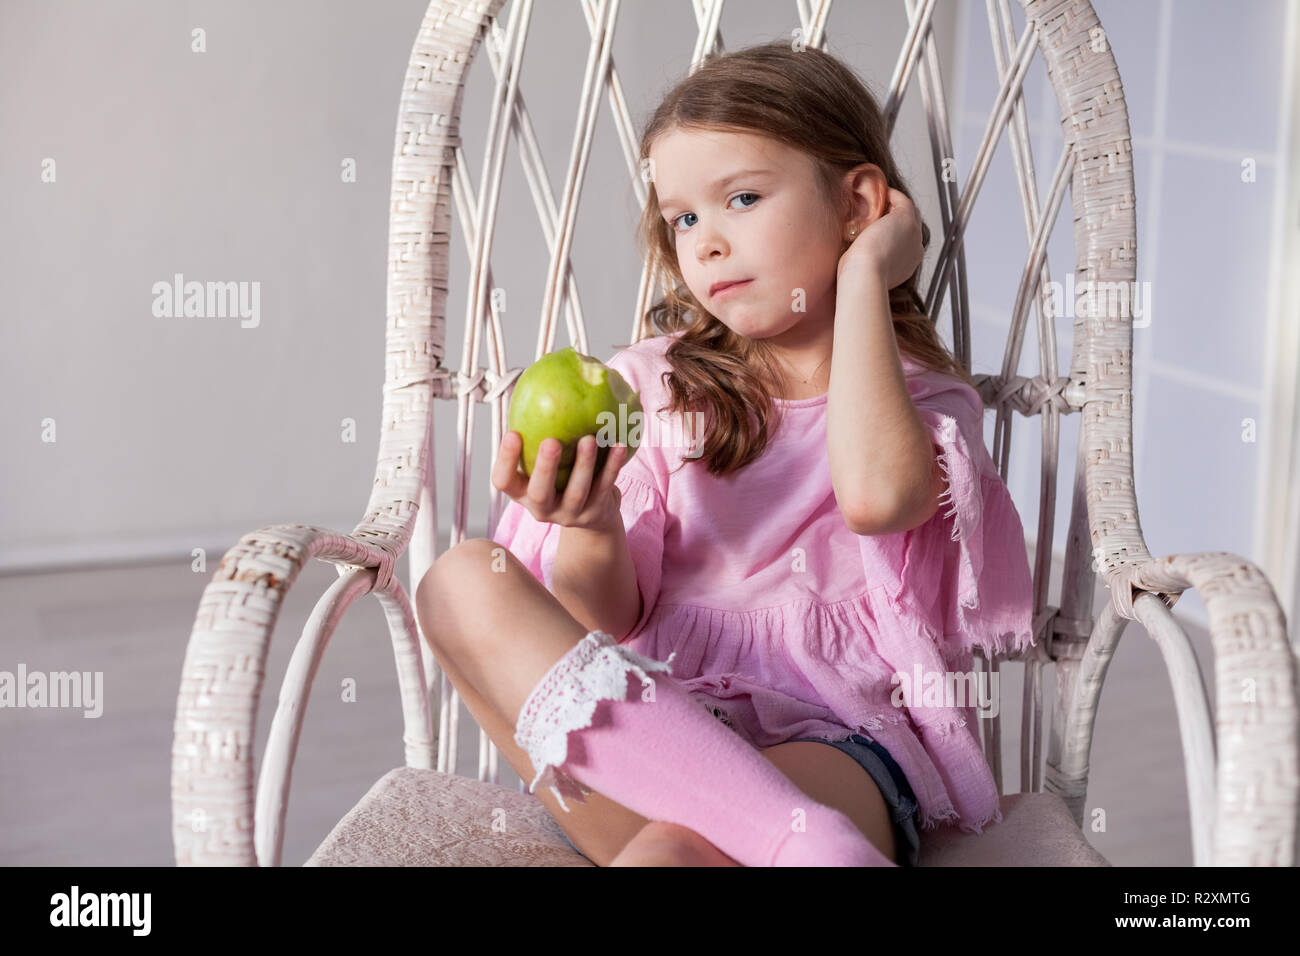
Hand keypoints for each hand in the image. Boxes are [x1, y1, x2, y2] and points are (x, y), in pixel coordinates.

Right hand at [491, 430, 628, 531]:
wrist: (591, 515)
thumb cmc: (561, 477)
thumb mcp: (544, 463)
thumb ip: (537, 437)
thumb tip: (541, 389)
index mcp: (522, 492)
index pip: (504, 481)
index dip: (506, 460)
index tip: (512, 433)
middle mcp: (541, 507)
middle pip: (539, 493)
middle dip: (545, 467)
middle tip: (551, 441)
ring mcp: (569, 514)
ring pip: (576, 492)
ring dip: (583, 464)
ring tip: (589, 439)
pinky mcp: (594, 513)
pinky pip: (604, 487)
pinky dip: (612, 466)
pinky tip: (618, 445)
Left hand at [837, 187, 924, 290]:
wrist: (865, 275)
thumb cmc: (857, 278)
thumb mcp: (862, 269)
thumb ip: (864, 259)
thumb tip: (850, 250)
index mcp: (906, 265)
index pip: (902, 243)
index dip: (889, 233)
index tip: (873, 227)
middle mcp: (914, 250)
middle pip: (908, 226)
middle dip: (893, 217)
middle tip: (876, 209)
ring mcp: (914, 234)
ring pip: (908, 212)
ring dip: (893, 204)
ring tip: (874, 199)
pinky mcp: (907, 219)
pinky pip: (902, 200)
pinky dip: (890, 194)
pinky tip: (875, 193)